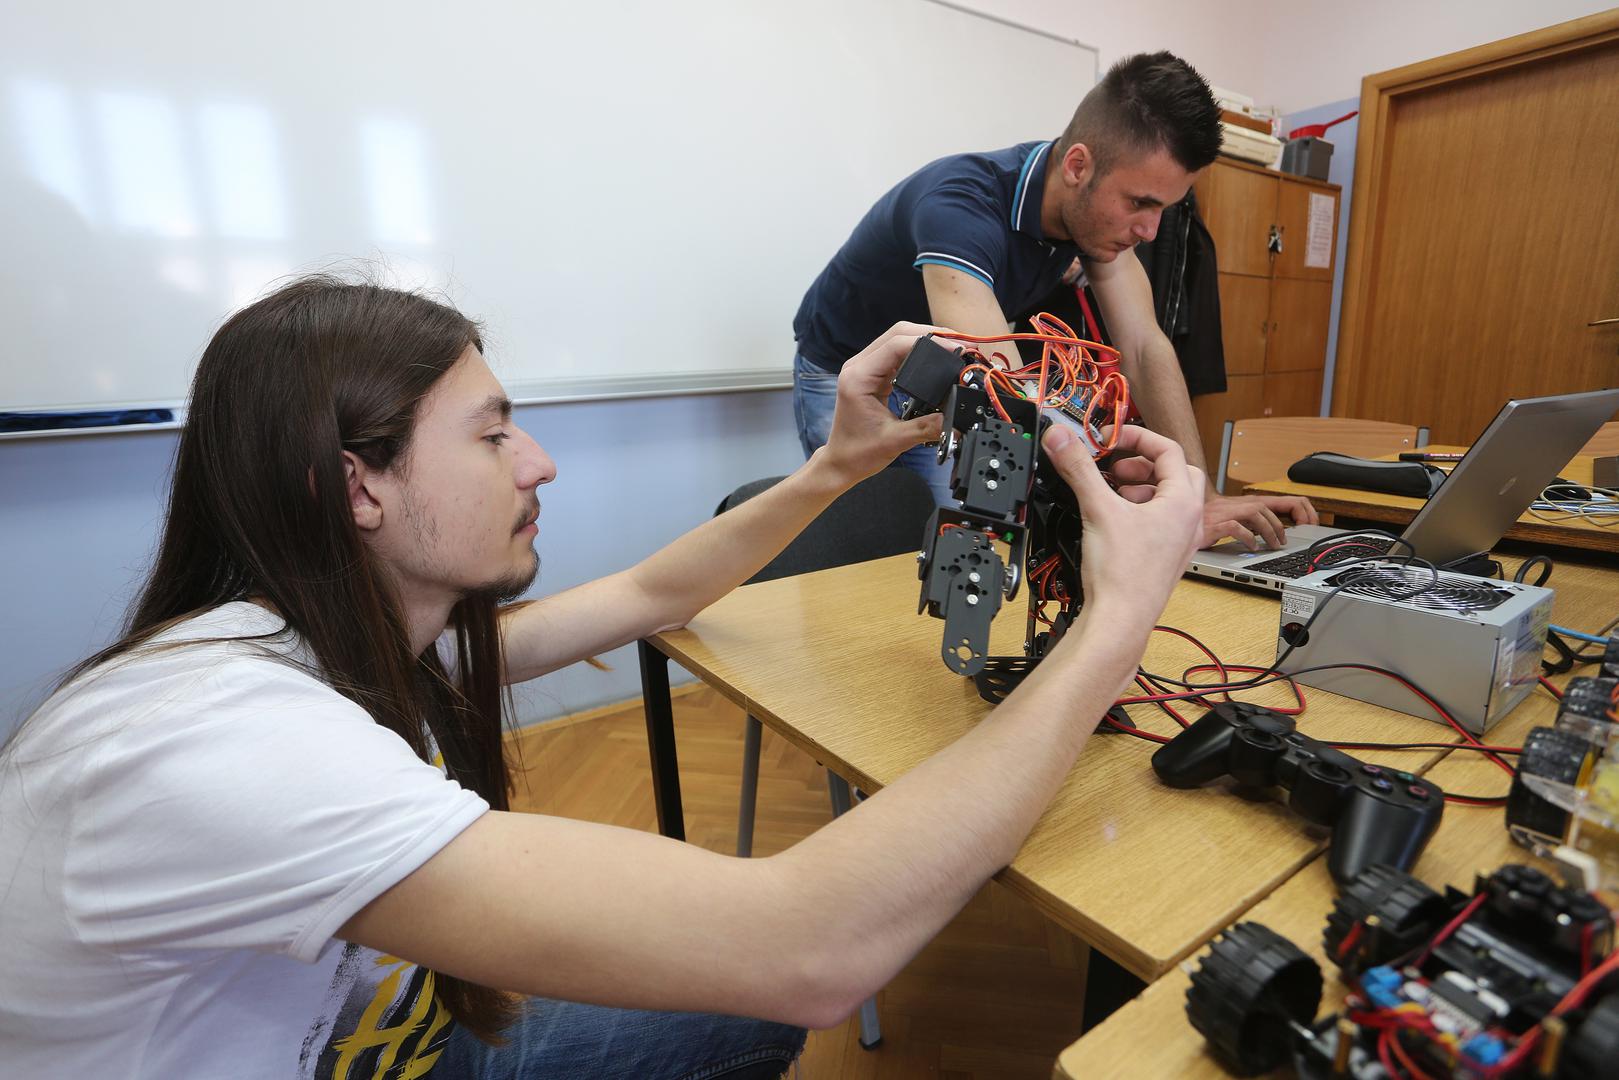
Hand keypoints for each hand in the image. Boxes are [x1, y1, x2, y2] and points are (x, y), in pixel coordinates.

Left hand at [818, 323, 946, 485]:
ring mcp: (865, 367)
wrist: (841, 462)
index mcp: (859, 377)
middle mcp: (859, 366)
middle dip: (932, 334)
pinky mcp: (873, 373)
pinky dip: (919, 351)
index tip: (955, 348)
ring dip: (927, 339)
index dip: (930, 342)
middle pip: (899, 332)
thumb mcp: (896, 441)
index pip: (896, 344)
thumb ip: (927, 428)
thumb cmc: (857, 452)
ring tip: (953, 347)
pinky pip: (898, 352)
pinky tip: (936, 357)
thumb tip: (956, 420)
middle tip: (961, 343)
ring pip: (899, 338)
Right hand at [1040, 424, 1204, 629]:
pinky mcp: (1166, 557)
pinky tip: (1114, 520)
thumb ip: (1078, 468)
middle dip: (1142, 464)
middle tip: (1116, 466)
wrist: (1120, 620)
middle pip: (1175, 473)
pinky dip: (1140, 511)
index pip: (1168, 450)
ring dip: (1141, 487)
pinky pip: (1161, 522)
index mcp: (1183, 502)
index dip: (1137, 437)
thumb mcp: (1097, 509)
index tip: (1111, 439)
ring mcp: (1180, 541)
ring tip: (1113, 491)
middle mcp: (1189, 521)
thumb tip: (1061, 438)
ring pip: (1169, 499)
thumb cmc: (1122, 574)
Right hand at [1199, 494, 1318, 550]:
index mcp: (1252, 502)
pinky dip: (1248, 538)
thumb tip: (1280, 533)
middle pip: (1271, 508)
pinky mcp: (1217, 523)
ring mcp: (1229, 512)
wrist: (1182, 513)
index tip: (1309, 527)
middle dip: (1283, 527)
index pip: (1289, 500)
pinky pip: (1237, 527)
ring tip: (1272, 546)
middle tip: (1284, 544)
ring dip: (1269, 531)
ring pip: (1257, 515)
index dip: (1305, 513)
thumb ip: (1258, 522)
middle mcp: (1242, 504)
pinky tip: (1252, 547)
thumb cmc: (1212, 518)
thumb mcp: (1239, 517)